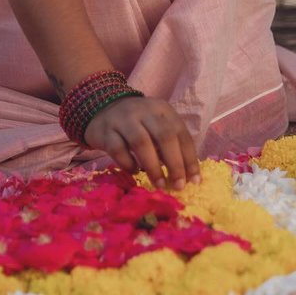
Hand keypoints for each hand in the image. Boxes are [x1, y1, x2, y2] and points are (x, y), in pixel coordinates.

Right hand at [83, 94, 200, 189]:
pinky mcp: (105, 131)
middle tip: (178, 185)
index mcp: (162, 110)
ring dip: (153, 167)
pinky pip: (118, 149)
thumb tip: (188, 175)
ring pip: (141, 142)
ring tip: (159, 184)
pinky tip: (134, 171)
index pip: (181, 133)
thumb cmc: (137, 124)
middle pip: (164, 136)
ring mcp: (123, 119)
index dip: (189, 158)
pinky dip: (128, 163)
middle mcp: (144, 111)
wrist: (101, 109)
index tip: (194, 180)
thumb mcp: (156, 126)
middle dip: (174, 164)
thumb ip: (170, 145)